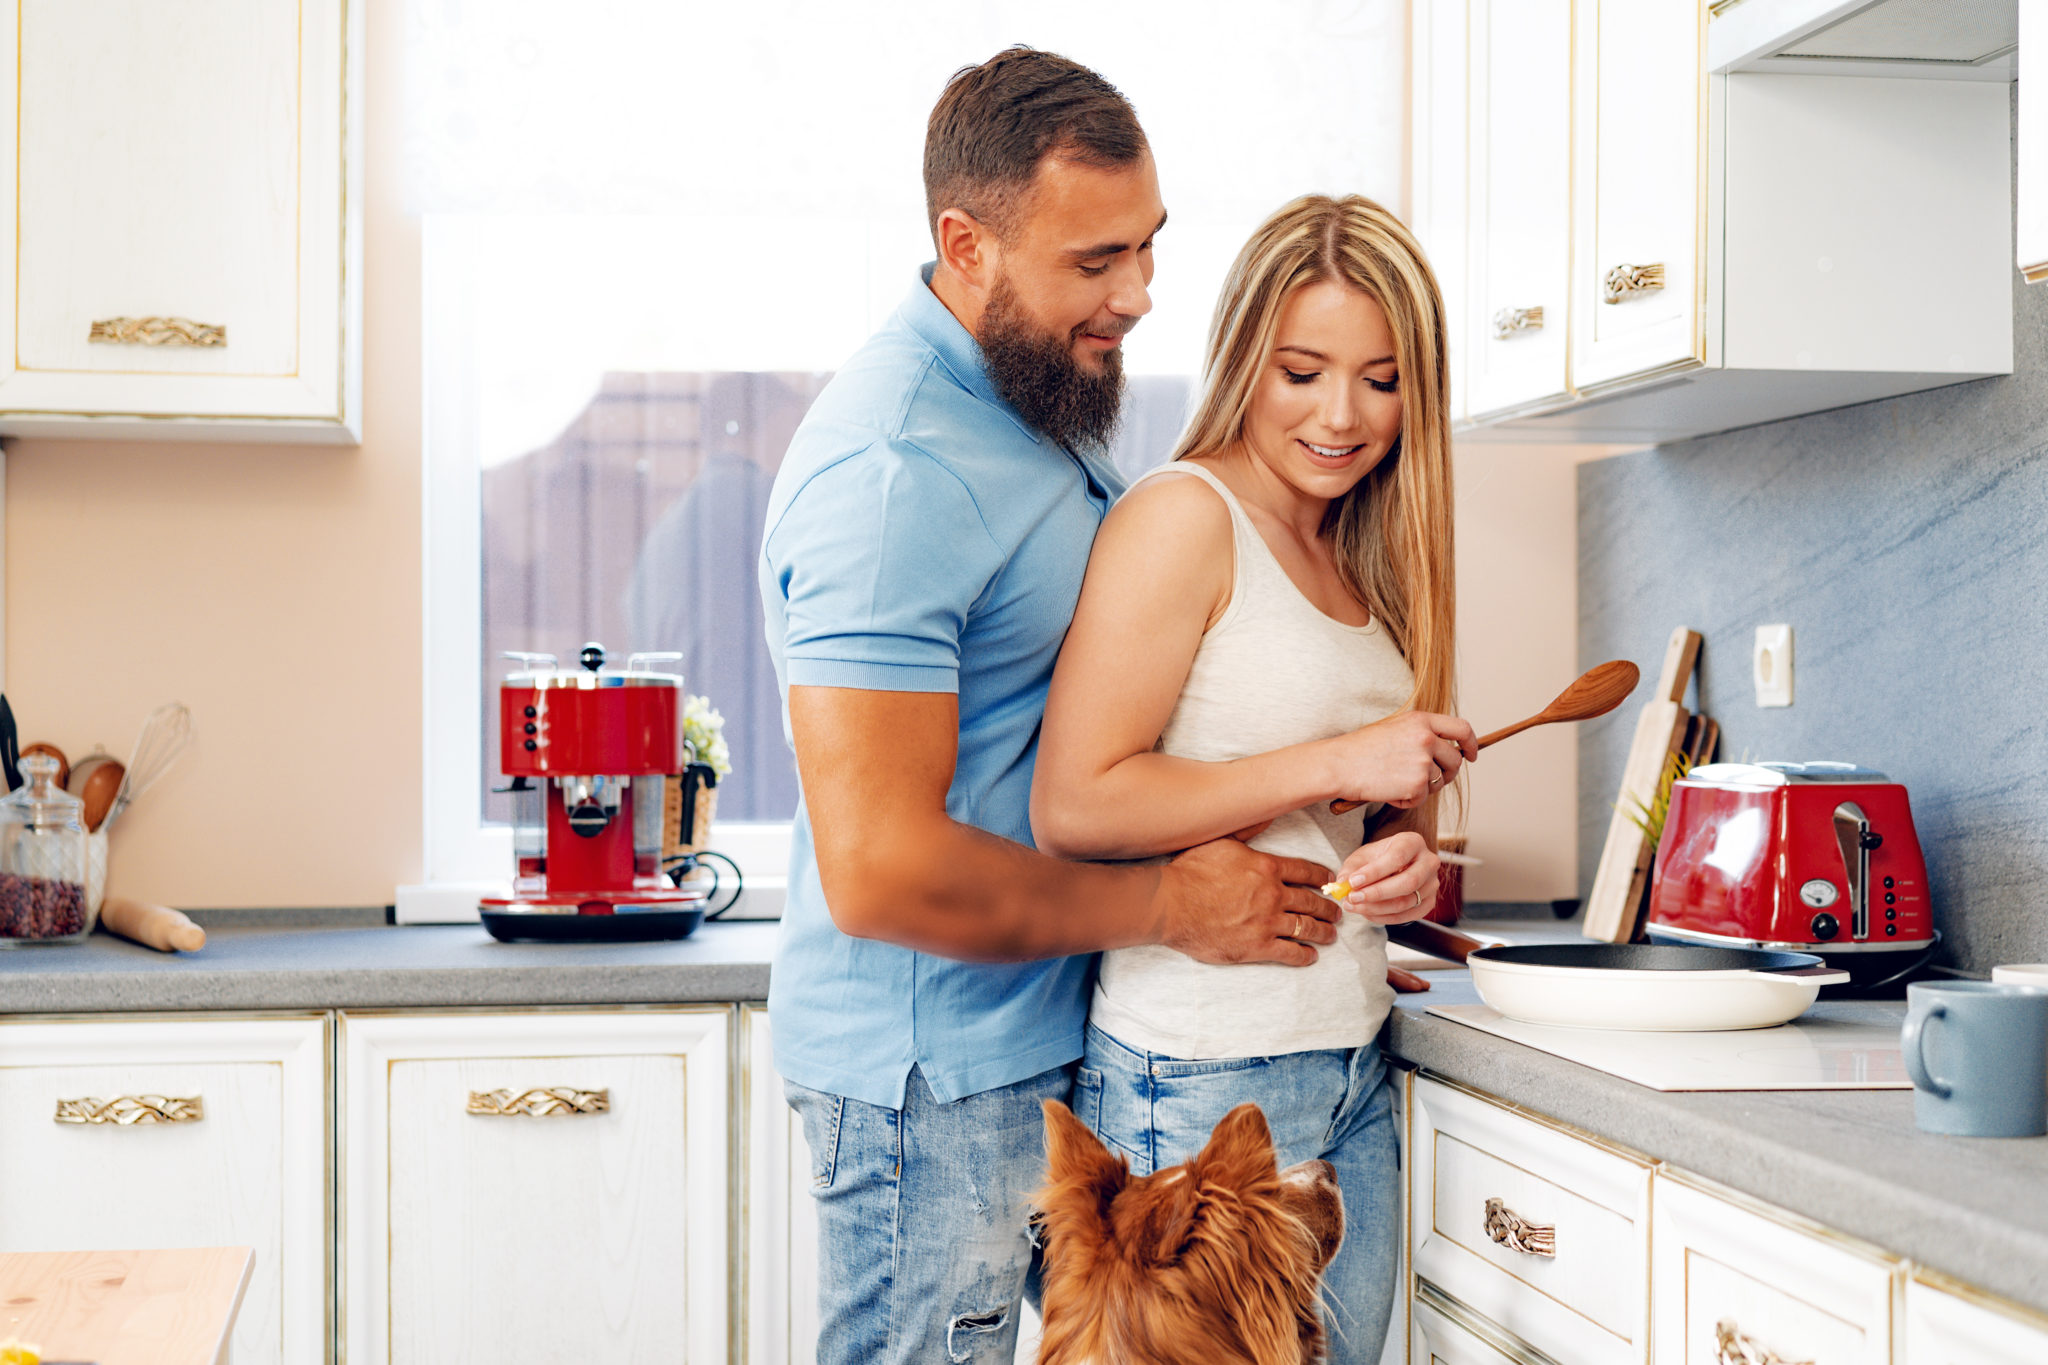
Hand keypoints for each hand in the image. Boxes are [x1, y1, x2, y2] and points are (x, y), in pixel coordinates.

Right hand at [1155, 838, 1339, 966]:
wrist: (1172, 904)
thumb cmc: (1191, 871)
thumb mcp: (1220, 840)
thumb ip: (1247, 830)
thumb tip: (1265, 815)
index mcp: (1267, 867)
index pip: (1305, 871)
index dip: (1321, 877)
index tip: (1330, 881)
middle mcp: (1273, 894)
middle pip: (1311, 901)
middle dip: (1328, 908)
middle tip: (1336, 912)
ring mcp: (1267, 922)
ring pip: (1306, 927)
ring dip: (1322, 932)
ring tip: (1330, 935)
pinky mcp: (1257, 946)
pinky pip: (1290, 953)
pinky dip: (1304, 955)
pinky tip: (1310, 956)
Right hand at [1324, 711, 1477, 809]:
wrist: (1339, 765)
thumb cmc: (1360, 749)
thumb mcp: (1394, 729)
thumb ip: (1421, 733)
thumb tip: (1446, 750)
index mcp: (1421, 720)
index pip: (1462, 728)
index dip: (1471, 744)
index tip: (1471, 755)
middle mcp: (1426, 738)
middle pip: (1455, 760)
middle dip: (1446, 773)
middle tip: (1426, 780)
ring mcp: (1423, 761)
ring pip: (1438, 781)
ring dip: (1421, 788)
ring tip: (1395, 782)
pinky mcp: (1417, 784)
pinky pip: (1422, 798)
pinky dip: (1407, 800)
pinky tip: (1388, 791)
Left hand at [1331, 831, 1439, 924]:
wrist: (1394, 866)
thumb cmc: (1379, 858)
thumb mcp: (1363, 856)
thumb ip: (1352, 868)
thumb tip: (1342, 883)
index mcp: (1413, 842)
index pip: (1397, 857)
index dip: (1374, 872)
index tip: (1353, 882)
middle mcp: (1429, 862)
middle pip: (1408, 882)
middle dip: (1377, 893)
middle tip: (1352, 898)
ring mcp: (1432, 884)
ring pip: (1406, 902)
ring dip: (1376, 908)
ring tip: (1353, 906)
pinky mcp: (1429, 902)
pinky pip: (1407, 916)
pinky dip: (1384, 917)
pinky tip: (1367, 913)